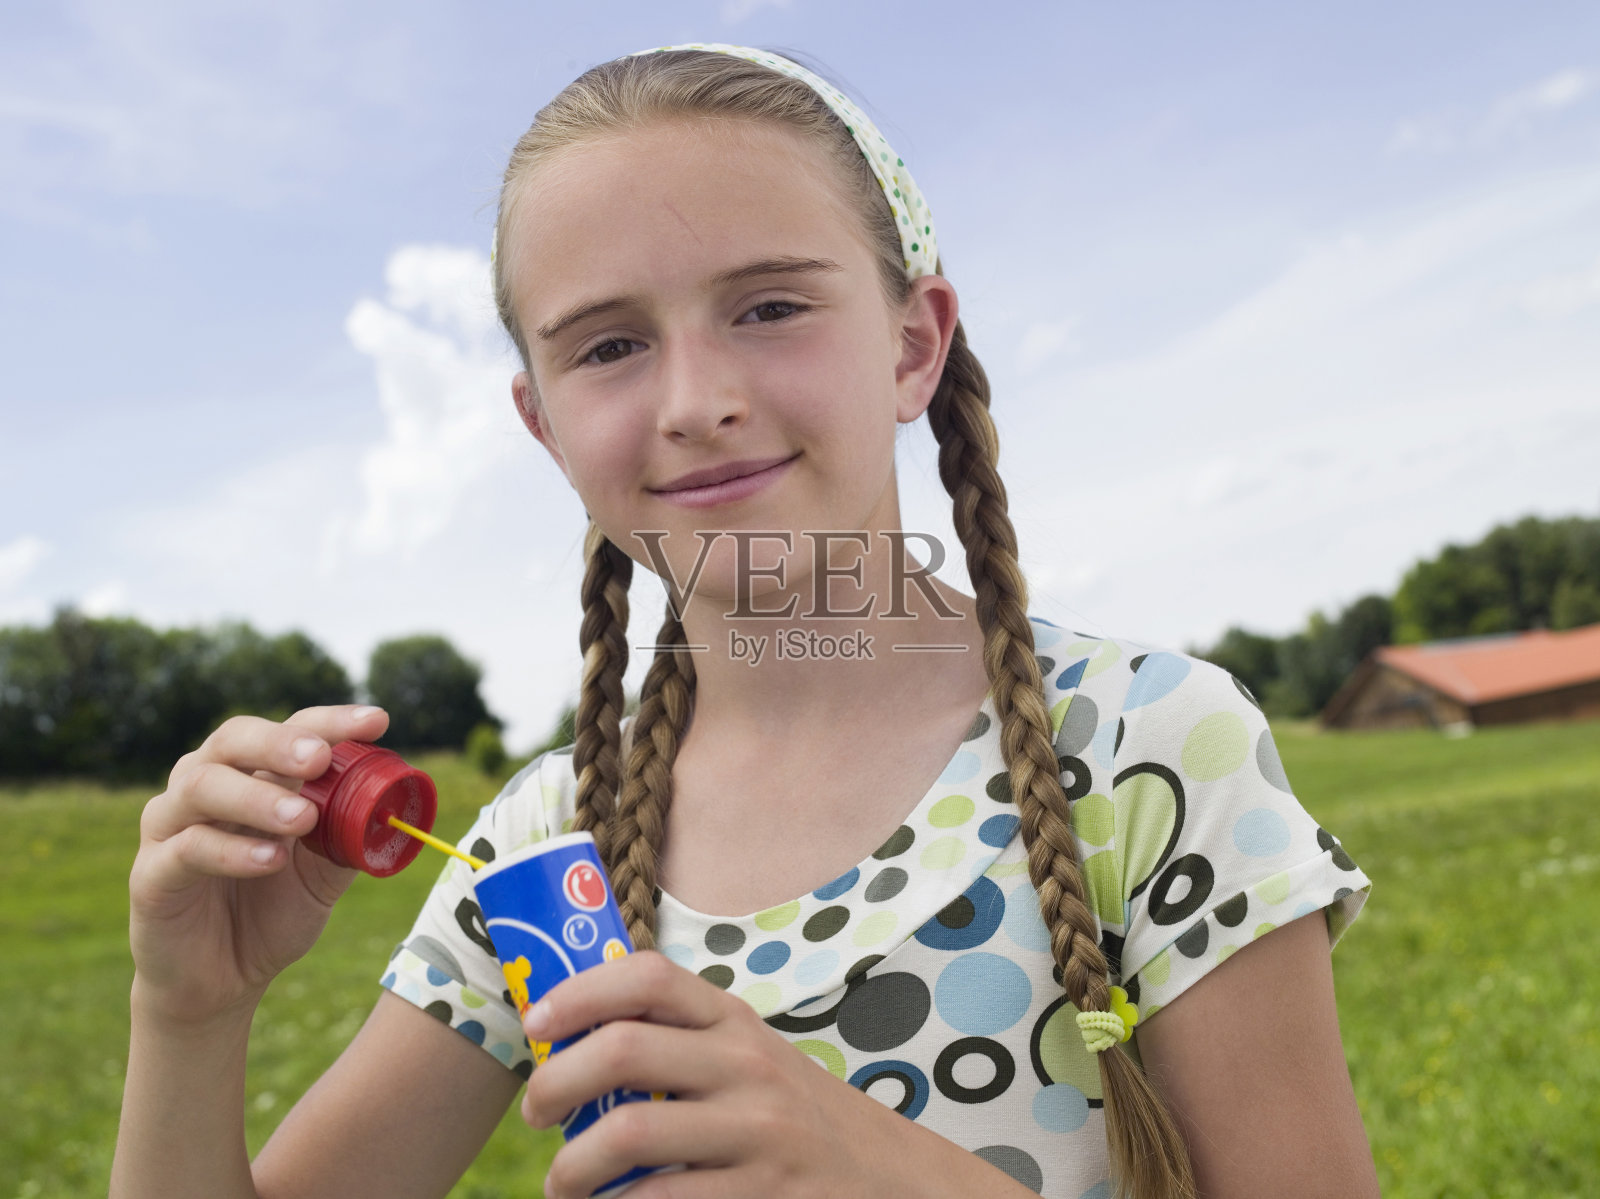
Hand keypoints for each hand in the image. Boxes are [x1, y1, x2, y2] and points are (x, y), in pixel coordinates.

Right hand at [128, 705, 388, 1026]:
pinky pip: (186, 849)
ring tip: (302, 819)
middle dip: (280, 743)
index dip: (331, 722)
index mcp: (253, 776)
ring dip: (257, 797)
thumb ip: (349, 839)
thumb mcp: (323, 875)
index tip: (376, 722)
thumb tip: (391, 808)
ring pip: (201, 786)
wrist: (220, 983)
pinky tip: (270, 861)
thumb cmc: (269, 914)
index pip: (291, 731)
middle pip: (234, 740)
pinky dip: (232, 851)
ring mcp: (171, 827)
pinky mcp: (150, 874)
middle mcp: (206, 787)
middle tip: (319, 758)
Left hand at [520, 951, 925, 1198]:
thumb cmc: (790, 1117)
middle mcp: (746, 1065)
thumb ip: (681, 1041)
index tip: (536, 1023)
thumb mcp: (748, 1059)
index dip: (580, 991)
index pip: (651, 976)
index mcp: (733, 1021)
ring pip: (628, 1132)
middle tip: (537, 1112)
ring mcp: (757, 1131)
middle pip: (623, 1050)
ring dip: (571, 1166)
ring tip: (563, 1183)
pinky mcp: (761, 1194)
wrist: (888, 1179)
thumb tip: (569, 1042)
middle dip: (555, 1083)